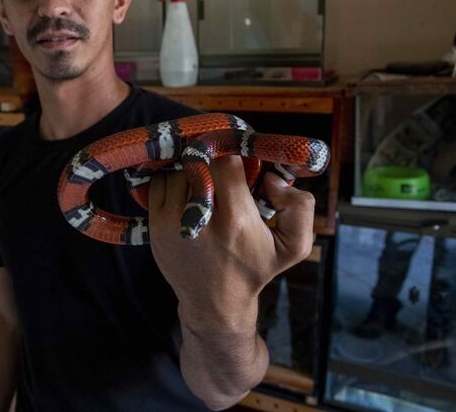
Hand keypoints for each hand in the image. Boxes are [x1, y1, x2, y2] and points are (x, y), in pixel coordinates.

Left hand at [148, 156, 315, 329]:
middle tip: (220, 166)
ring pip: (177, 171)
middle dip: (211, 159)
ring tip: (204, 183)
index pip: (226, 162)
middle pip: (199, 162)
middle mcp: (201, 219)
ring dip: (190, 171)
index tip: (237, 156)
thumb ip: (299, 207)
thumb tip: (273, 178)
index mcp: (236, 219)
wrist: (215, 303)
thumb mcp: (293, 246)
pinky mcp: (155, 226)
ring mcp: (172, 222)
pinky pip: (159, 184)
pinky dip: (171, 181)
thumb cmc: (254, 269)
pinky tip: (185, 191)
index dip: (232, 152)